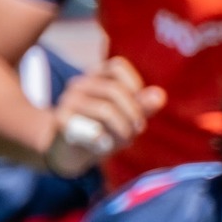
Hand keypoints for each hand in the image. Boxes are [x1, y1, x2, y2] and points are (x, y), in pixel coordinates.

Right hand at [46, 59, 165, 175]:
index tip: (142, 106)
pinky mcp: (61, 121)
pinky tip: (104, 146)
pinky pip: (89, 129)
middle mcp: (79, 84)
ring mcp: (67, 101)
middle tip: (139, 129)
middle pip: (114, 90)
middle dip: (134, 112)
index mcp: (96, 77)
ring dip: (123, 128)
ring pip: (105, 109)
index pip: (117, 66)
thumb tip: (160, 96)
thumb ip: (141, 106)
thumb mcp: (125, 119)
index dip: (135, 85)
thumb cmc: (101, 132)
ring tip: (125, 140)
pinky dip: (104, 140)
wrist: (68, 155)